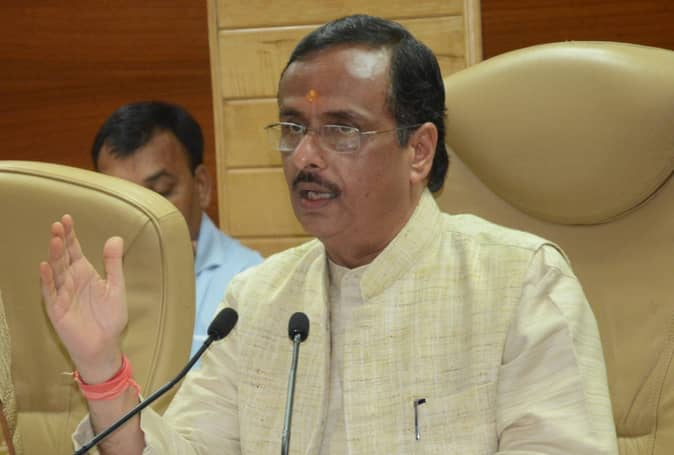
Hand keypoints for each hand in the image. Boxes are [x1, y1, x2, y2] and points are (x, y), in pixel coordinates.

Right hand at [39, 214, 126, 382]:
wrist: (105, 344)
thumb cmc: (110, 317)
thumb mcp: (116, 286)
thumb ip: (114, 263)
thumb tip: (115, 238)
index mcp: (84, 273)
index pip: (75, 250)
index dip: (70, 235)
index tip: (67, 218)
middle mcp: (71, 280)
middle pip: (63, 257)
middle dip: (60, 241)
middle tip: (57, 225)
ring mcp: (62, 294)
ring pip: (55, 272)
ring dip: (54, 256)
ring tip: (55, 240)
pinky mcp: (57, 309)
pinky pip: (50, 293)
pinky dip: (47, 280)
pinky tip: (45, 266)